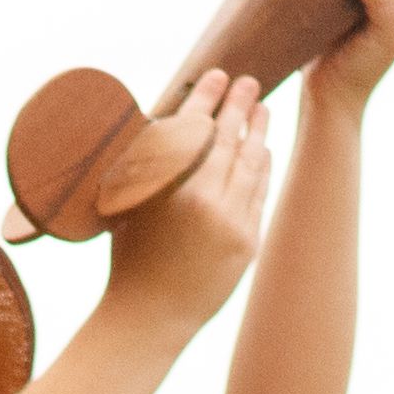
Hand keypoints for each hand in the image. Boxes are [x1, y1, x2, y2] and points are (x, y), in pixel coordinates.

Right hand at [99, 73, 268, 328]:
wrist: (149, 318)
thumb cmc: (129, 258)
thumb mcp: (129, 204)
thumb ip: (151, 163)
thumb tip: (172, 120)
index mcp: (170, 186)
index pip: (198, 126)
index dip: (209, 97)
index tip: (218, 75)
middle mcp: (205, 199)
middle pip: (231, 139)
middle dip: (241, 105)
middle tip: (249, 81)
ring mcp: (232, 222)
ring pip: (252, 164)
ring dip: (259, 132)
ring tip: (263, 110)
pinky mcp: (248, 242)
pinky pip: (260, 193)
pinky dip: (263, 168)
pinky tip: (264, 151)